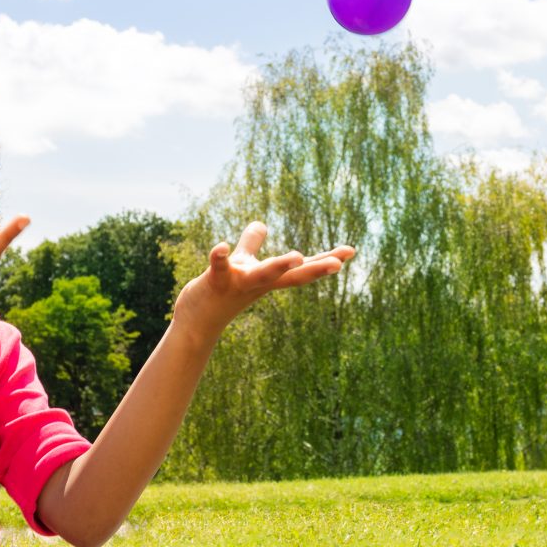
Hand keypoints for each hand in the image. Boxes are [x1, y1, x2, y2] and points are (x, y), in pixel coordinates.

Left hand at [174, 221, 354, 339]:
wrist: (195, 322)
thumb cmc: (220, 292)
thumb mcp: (241, 264)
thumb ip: (250, 243)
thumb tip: (262, 224)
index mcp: (268, 278)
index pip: (301, 269)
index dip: (325, 259)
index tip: (351, 251)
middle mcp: (258, 283)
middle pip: (291, 276)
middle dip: (315, 268)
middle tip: (339, 264)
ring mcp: (239, 284)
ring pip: (262, 275)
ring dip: (279, 266)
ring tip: (297, 255)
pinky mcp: (216, 282)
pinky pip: (219, 268)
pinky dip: (219, 257)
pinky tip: (220, 246)